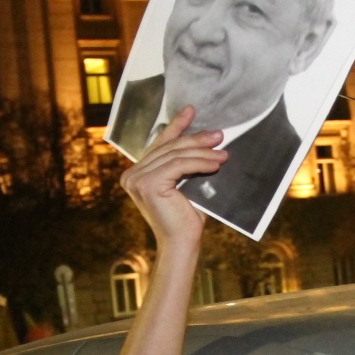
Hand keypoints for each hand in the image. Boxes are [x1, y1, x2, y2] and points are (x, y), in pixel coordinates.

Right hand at [120, 106, 224, 251]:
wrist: (182, 244)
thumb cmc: (185, 218)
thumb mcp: (183, 184)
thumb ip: (183, 165)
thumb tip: (206, 138)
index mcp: (135, 174)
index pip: (159, 145)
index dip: (176, 126)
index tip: (191, 110)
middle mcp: (131, 175)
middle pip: (169, 148)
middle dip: (196, 139)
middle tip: (219, 135)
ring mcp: (137, 179)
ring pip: (176, 156)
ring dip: (203, 151)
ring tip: (223, 151)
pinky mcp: (148, 184)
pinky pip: (179, 165)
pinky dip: (200, 162)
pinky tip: (217, 163)